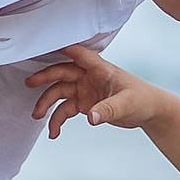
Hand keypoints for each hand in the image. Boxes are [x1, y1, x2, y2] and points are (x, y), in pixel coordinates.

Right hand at [27, 43, 166, 139]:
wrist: (149, 112)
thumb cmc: (142, 99)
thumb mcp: (126, 104)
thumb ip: (108, 110)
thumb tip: (90, 118)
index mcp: (100, 69)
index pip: (78, 54)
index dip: (62, 48)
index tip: (42, 47)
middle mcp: (89, 77)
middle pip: (62, 72)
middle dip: (45, 78)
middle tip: (29, 84)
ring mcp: (85, 90)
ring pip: (59, 93)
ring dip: (47, 104)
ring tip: (37, 117)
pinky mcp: (84, 104)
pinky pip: (65, 111)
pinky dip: (57, 121)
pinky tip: (53, 133)